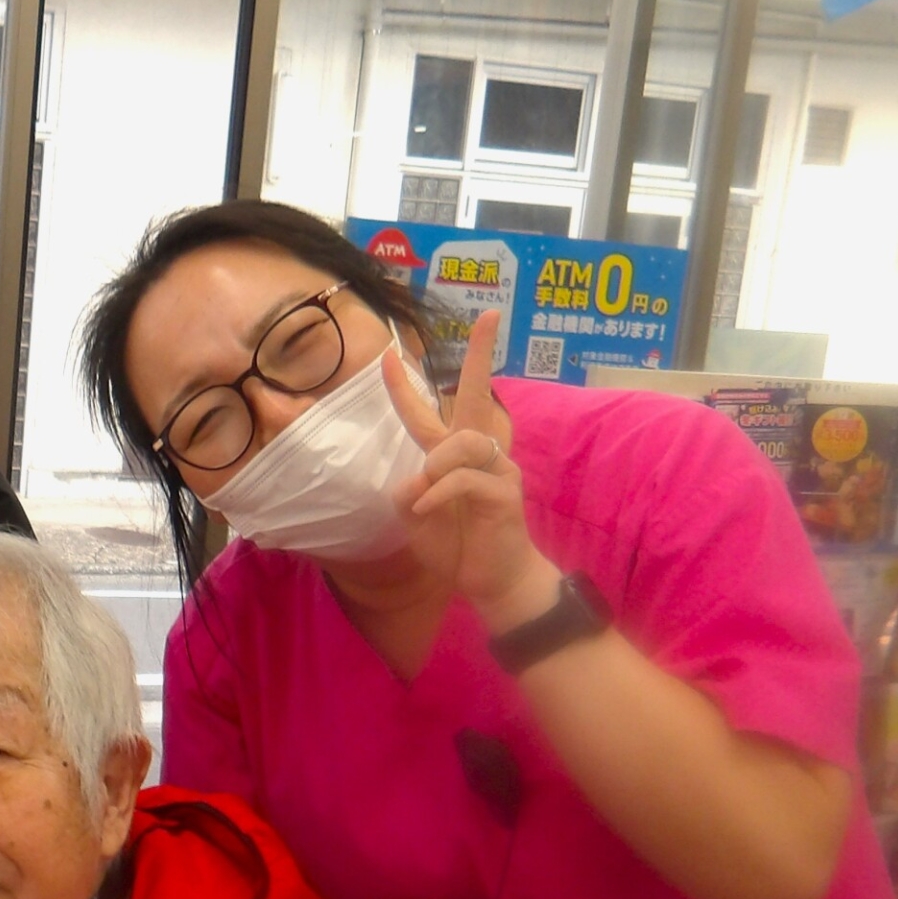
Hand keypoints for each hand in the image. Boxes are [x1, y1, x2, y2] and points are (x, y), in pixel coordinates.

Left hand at [383, 310, 559, 632]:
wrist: (496, 581)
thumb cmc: (458, 546)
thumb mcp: (418, 519)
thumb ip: (408, 494)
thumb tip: (412, 480)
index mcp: (453, 455)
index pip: (429, 411)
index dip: (406, 385)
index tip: (392, 352)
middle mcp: (479, 452)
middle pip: (475, 394)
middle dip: (480, 355)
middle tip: (489, 317)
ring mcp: (497, 469)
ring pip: (463, 441)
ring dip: (435, 466)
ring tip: (423, 498)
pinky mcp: (505, 493)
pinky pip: (464, 479)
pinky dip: (438, 493)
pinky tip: (426, 510)